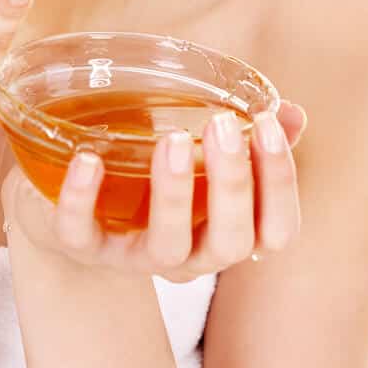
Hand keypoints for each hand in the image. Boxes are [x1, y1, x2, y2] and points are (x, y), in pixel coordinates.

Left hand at [1, 99, 306, 280]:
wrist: (76, 201)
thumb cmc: (155, 174)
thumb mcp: (203, 154)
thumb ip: (250, 136)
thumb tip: (291, 112)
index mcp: (227, 231)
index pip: (276, 230)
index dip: (281, 183)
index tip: (269, 123)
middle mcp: (190, 255)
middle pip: (231, 242)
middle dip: (234, 184)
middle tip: (224, 126)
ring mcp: (135, 256)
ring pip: (167, 247)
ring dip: (174, 194)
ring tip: (174, 140)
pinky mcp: (84, 247)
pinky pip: (81, 235)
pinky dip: (82, 199)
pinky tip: (88, 159)